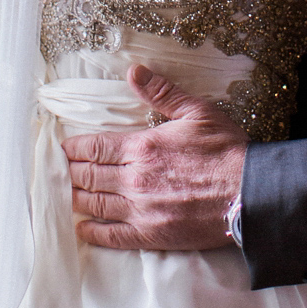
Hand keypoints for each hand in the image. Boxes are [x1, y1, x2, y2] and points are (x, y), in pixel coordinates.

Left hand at [64, 65, 247, 251]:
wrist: (250, 194)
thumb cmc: (226, 151)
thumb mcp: (196, 111)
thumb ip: (161, 93)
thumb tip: (134, 72)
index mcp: (143, 147)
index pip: (95, 147)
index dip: (74, 148)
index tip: (62, 148)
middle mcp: (135, 180)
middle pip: (89, 176)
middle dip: (70, 171)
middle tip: (56, 170)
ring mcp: (141, 211)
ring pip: (95, 204)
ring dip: (75, 198)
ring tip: (63, 193)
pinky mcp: (151, 235)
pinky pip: (112, 236)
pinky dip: (93, 232)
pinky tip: (82, 227)